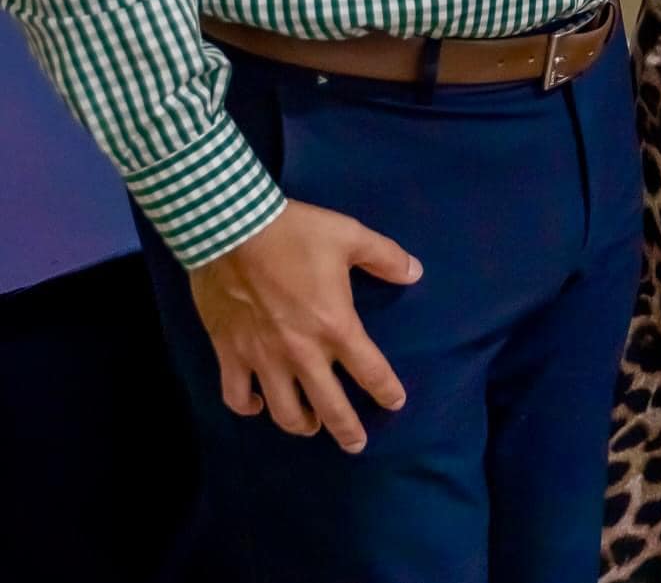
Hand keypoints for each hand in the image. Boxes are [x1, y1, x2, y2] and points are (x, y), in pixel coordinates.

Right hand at [190, 199, 421, 452]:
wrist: (234, 230)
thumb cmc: (296, 234)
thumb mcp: (350, 236)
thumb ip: (385, 257)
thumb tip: (415, 272)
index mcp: (335, 326)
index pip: (370, 370)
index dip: (386, 390)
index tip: (395, 403)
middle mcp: (301, 353)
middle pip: (329, 407)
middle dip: (347, 430)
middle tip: (357, 445)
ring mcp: (263, 359)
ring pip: (283, 412)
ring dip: (301, 424)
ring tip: (311, 425)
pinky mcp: (230, 355)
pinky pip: (237, 396)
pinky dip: (248, 407)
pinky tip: (258, 405)